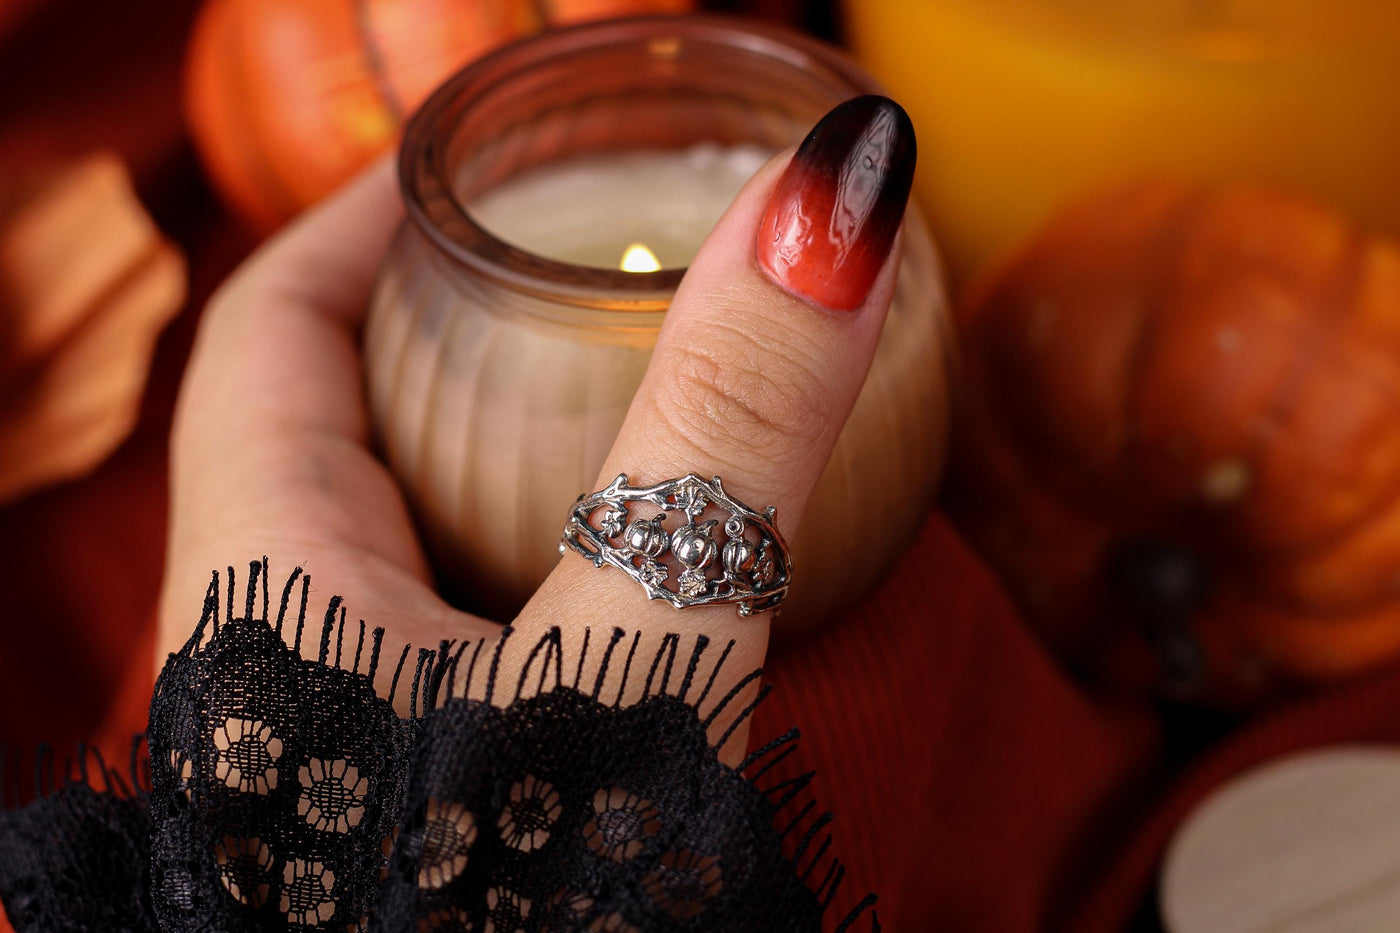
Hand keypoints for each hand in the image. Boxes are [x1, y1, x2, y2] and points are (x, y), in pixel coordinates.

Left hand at [162, 96, 915, 759]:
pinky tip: (613, 578)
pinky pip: (441, 633)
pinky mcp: (403, 802)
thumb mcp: (645, 648)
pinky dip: (522, 567)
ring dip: (486, 451)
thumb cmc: (526, 898)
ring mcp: (328, 735)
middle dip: (439, 330)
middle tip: (562, 275)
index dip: (357, 222)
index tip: (467, 168)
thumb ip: (732, 425)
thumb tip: (832, 196)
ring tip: (601, 397)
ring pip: (389, 536)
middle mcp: (267, 654)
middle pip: (326, 424)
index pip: (269, 332)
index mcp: (265, 584)